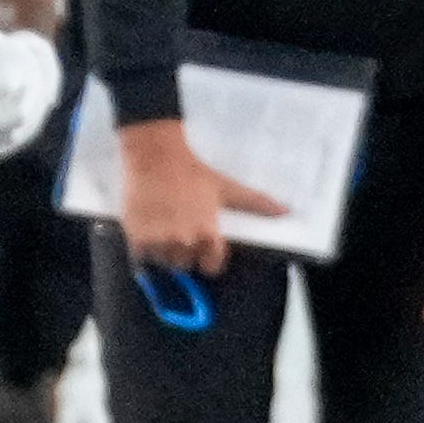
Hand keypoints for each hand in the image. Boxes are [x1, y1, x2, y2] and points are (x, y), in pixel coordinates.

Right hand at [120, 117, 286, 275]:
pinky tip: (149, 229)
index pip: (212, 266)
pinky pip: (143, 258)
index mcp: (208, 233)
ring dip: (164, 251)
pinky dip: (145, 249)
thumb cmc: (193, 171)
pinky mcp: (138, 238)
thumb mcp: (226, 188)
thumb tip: (285, 211)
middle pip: (186, 265)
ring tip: (164, 227)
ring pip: (165, 263)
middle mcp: (185, 242)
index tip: (202, 245)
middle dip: (185, 251)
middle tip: (180, 228)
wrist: (156, 156)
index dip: (208, 257)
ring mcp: (160, 242)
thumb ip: (256, 202)